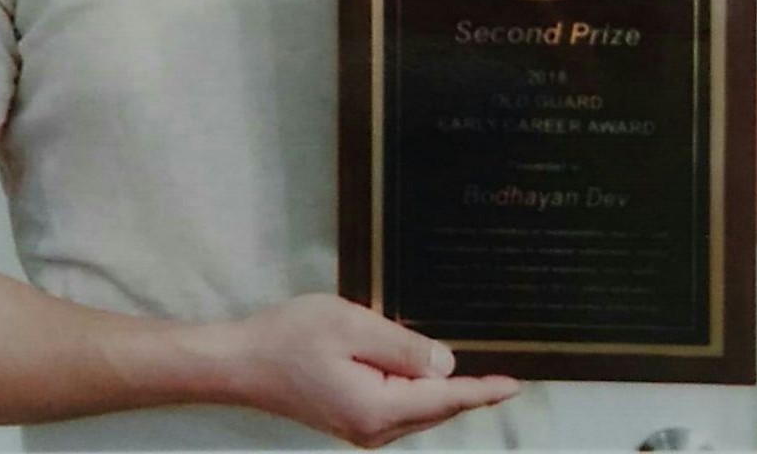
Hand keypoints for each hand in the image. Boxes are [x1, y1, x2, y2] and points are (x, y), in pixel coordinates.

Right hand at [227, 293, 518, 447]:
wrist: (241, 363)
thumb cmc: (289, 337)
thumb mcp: (350, 326)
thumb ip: (402, 346)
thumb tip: (445, 365)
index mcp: (378, 408)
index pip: (445, 399)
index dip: (482, 390)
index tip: (515, 384)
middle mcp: (374, 430)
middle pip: (434, 409)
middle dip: (466, 392)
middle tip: (499, 372)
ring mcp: (360, 430)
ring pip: (417, 410)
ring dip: (440, 391)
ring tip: (467, 372)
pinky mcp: (349, 420)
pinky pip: (398, 408)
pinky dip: (416, 392)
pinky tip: (418, 373)